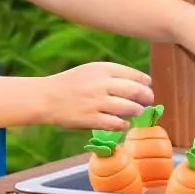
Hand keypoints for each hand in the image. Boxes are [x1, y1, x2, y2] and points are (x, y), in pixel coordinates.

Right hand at [35, 61, 153, 129]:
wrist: (46, 97)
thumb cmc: (73, 84)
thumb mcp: (91, 71)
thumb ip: (114, 75)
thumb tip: (143, 84)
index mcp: (102, 69)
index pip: (134, 75)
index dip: (145, 83)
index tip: (147, 87)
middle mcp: (101, 84)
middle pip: (136, 91)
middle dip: (147, 97)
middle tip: (148, 102)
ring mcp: (96, 102)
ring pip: (129, 108)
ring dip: (137, 111)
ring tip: (135, 112)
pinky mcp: (91, 119)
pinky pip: (116, 124)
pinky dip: (124, 124)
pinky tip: (123, 123)